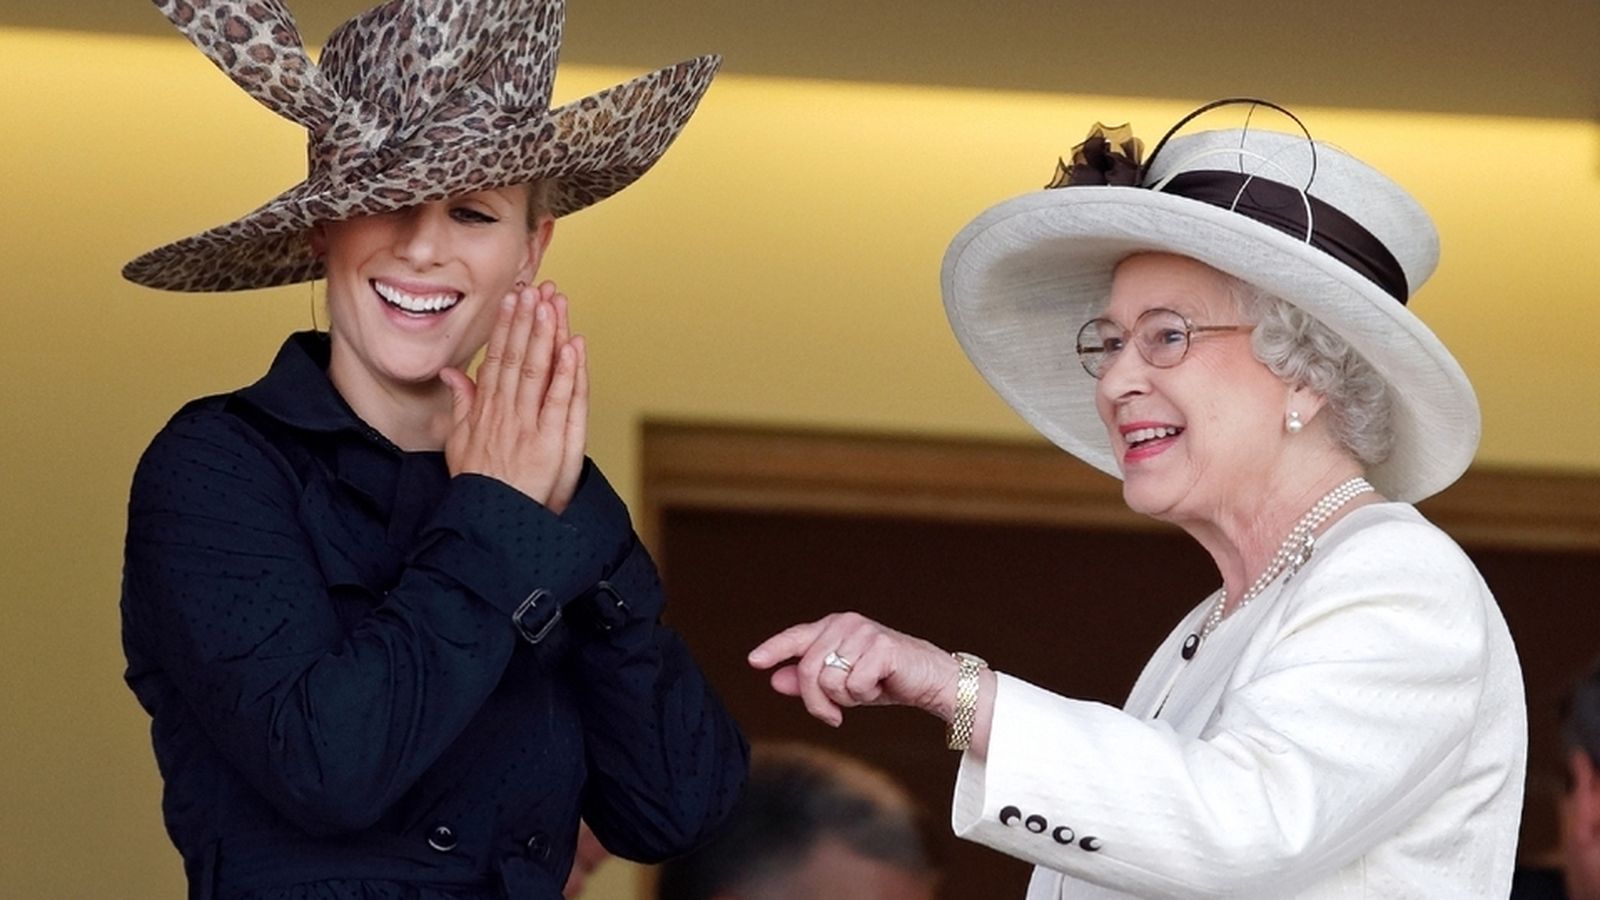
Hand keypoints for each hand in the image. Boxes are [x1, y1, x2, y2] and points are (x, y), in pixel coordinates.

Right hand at [439, 281, 588, 512]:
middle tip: (533, 288)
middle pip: (516, 357)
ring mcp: (528, 425)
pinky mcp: (550, 441)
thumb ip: (460, 404)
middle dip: (526, 320)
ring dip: (545, 335)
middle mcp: (506, 412)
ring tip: (551, 304)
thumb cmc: (478, 485)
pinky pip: (560, 401)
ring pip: (537, 371)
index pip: (496, 359)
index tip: (512, 299)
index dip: (506, 326)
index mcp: (486, 410)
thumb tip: (452, 374)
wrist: (488, 521)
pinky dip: (567, 373)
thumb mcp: (458, 442)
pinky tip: (572, 346)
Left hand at [747, 612, 959, 727]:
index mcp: (833, 627)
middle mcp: (845, 624)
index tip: (754, 661)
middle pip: (808, 670)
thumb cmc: (885, 679)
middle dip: (817, 702)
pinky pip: (854, 685)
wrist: (930, 680)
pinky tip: (880, 686)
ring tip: (866, 690)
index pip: (796, 638)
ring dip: (847, 698)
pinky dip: (865, 696)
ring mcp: (864, 632)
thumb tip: (775, 680)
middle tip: (834, 716)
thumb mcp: (842, 683)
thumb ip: (810, 680)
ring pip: (830, 680)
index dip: (774, 650)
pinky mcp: (881, 646)